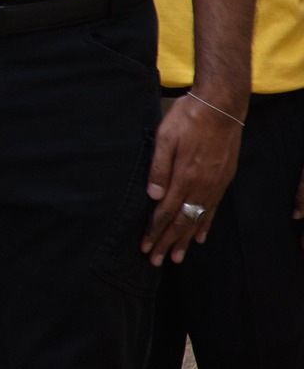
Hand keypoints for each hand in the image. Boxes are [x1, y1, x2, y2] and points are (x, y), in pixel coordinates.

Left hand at [141, 92, 242, 264]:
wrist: (221, 107)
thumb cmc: (188, 119)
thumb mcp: (165, 138)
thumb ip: (158, 168)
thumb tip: (153, 196)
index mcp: (183, 177)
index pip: (166, 212)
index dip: (154, 231)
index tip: (145, 247)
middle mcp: (200, 186)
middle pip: (181, 221)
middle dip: (167, 242)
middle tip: (156, 261)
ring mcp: (213, 185)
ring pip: (198, 219)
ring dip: (185, 239)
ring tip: (177, 257)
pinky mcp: (222, 180)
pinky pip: (213, 209)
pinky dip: (205, 224)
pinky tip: (200, 236)